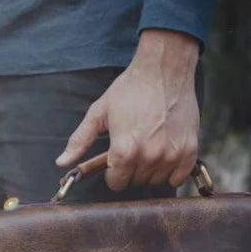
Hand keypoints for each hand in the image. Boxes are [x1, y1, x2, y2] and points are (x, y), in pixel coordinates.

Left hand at [56, 29, 199, 189]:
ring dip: (151, 169)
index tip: (116, 158)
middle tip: (134, 145)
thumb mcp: (99, 113)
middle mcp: (148, 157)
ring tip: (150, 145)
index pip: (116, 183)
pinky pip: (177, 178)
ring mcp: (170, 155)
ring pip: (156, 181)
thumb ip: (79, 141)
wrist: (164, 68)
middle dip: (132, 168)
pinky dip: (172, 171)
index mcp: (123, 151)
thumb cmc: (130, 89)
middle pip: (136, 182)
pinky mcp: (189, 151)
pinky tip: (166, 152)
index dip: (113, 172)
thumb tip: (61, 163)